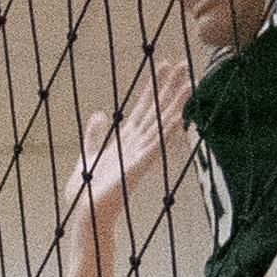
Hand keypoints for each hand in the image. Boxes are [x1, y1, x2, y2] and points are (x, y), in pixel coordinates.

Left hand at [70, 71, 186, 225]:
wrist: (86, 213)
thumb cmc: (88, 190)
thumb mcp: (88, 154)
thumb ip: (95, 135)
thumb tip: (99, 113)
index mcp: (125, 139)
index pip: (143, 107)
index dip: (154, 86)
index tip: (164, 64)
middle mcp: (137, 144)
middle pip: (157, 110)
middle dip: (170, 87)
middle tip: (184, 63)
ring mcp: (141, 154)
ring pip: (162, 123)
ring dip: (176, 104)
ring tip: (190, 84)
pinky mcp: (138, 167)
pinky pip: (156, 146)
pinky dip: (167, 132)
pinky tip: (179, 117)